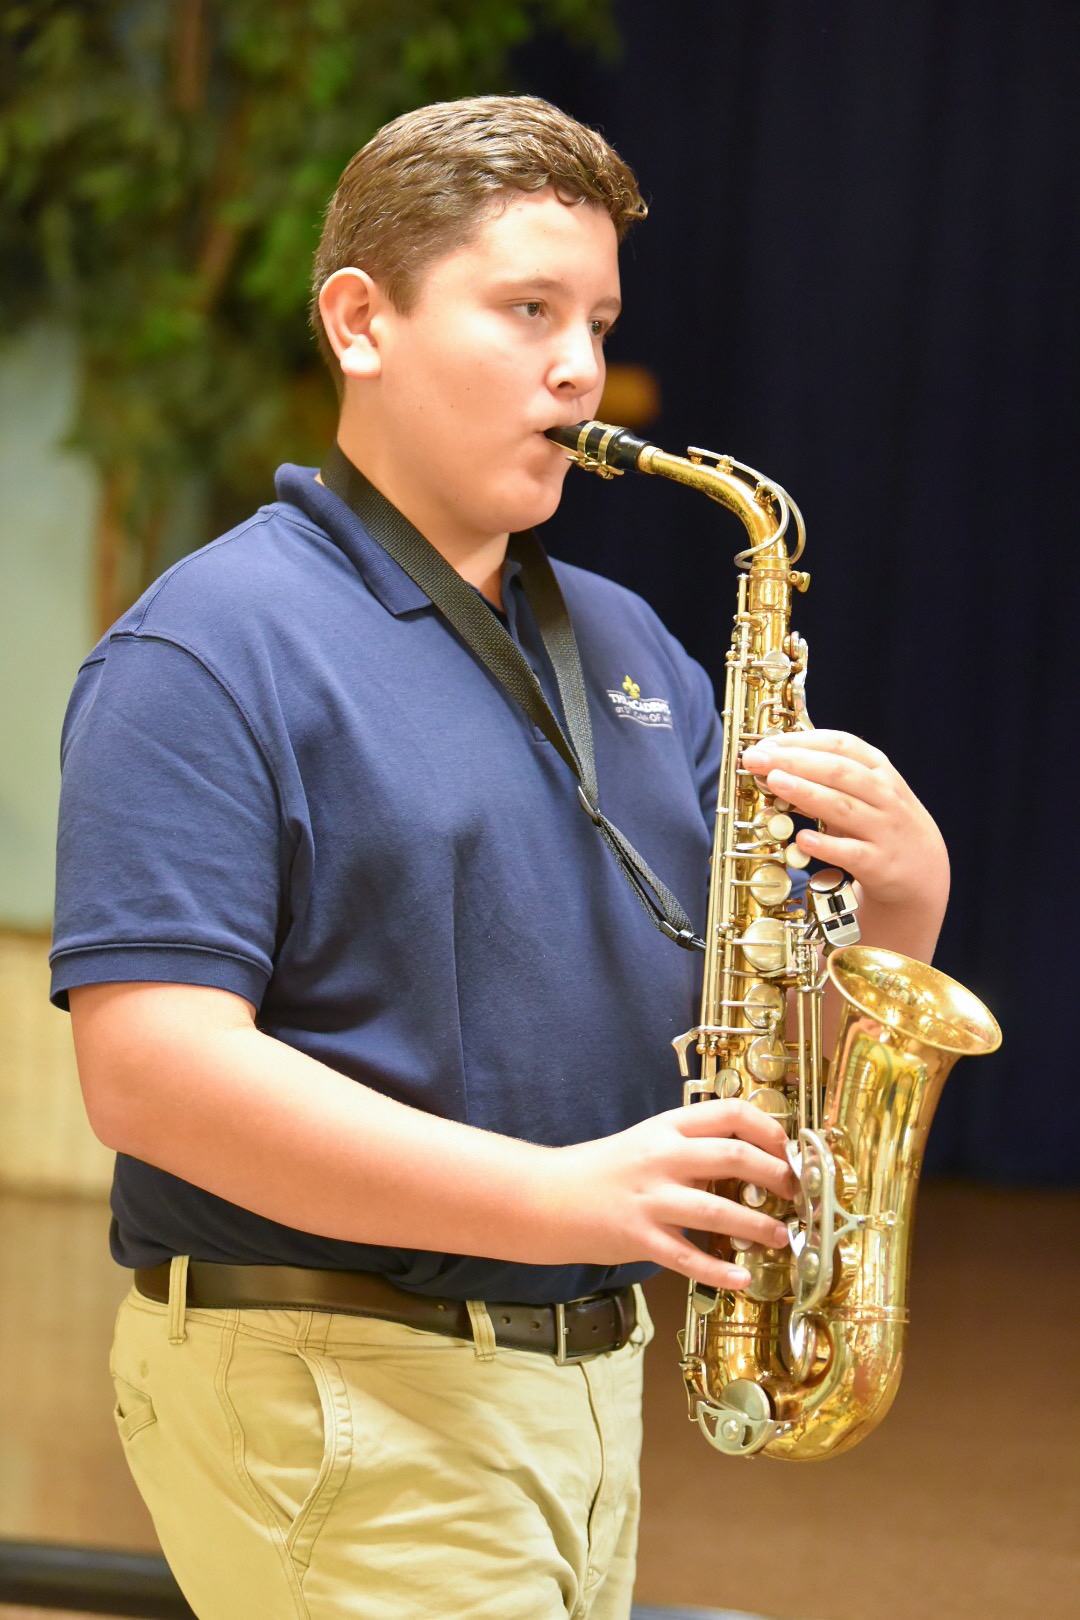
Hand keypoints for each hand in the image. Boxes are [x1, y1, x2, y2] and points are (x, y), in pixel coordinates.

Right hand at [544, 1100, 797, 1289]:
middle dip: (776, 1175)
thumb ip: (690, 1146)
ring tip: (782, 1237)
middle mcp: (662, 1157)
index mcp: (667, 1127)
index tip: (788, 1149)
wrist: (546, 1196)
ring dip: (758, 1225)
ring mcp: (650, 1198)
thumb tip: (748, 1158)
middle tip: (795, 1194)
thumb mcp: (648, 1141)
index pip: (729, 1112)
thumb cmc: (603, 1169)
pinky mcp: (639, 1237)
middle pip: (733, 1156)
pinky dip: (719, 1270)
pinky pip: (687, 1257)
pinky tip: (743, 1279)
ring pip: (717, 1209)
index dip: (767, 1128)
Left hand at [740, 729, 949, 925]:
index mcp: (878, 770)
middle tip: (757, 760)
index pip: (840, 744)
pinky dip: (826, 845)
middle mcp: (884, 796)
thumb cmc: (882, 824)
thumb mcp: (859, 796)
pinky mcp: (881, 864)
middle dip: (795, 762)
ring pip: (843, 807)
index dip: (801, 741)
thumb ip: (821, 784)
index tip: (767, 743)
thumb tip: (772, 774)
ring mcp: (884, 830)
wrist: (923, 871)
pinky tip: (802, 839)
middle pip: (838, 771)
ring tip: (774, 783)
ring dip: (806, 793)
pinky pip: (852, 853)